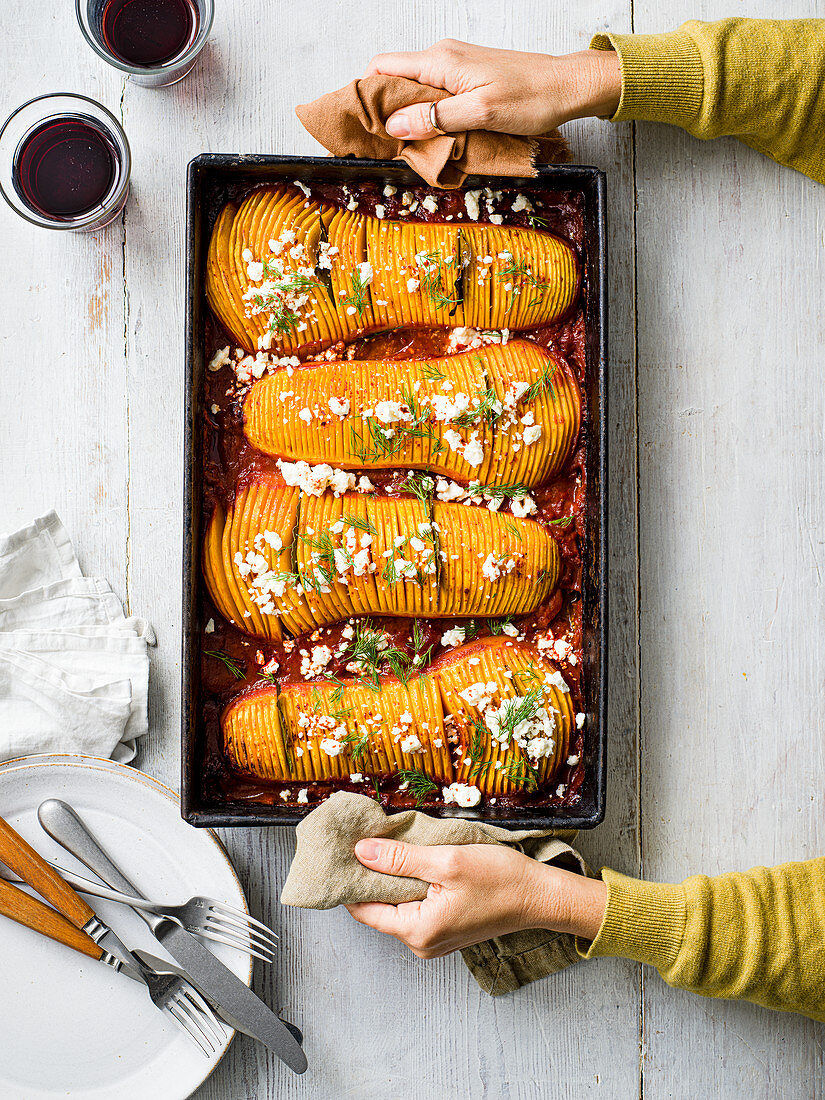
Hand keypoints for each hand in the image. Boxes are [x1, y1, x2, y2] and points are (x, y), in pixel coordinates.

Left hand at [345, 838, 606, 957]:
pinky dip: (410, 884)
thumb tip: (362, 851)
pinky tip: (413, 861)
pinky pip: (415, 906)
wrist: (540, 895)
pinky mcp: (444, 928)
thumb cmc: (501, 880)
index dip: (351, 879)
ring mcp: (433, 938)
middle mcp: (421, 942)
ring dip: (393, 877)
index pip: (363, 909)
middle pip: (379, 907)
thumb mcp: (446, 861)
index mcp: (418, 931)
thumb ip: (400, 859)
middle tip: (366, 840)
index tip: (343, 851)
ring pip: (397, 905)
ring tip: (390, 846)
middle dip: (372, 874)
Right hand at [365, 39, 620, 140]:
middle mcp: (443, 59)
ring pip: (414, 91)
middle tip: (382, 145)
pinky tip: (432, 138)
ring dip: (408, 119)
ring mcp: (455, 68)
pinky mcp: (467, 80)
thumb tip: (395, 124)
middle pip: (395, 81)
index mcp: (440, 62)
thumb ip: (436, 118)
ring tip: (407, 147)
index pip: (383, 68)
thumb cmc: (530, 98)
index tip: (362, 126)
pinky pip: (434, 96)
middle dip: (384, 112)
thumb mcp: (480, 114)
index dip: (366, 95)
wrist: (566, 87)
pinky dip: (427, 117)